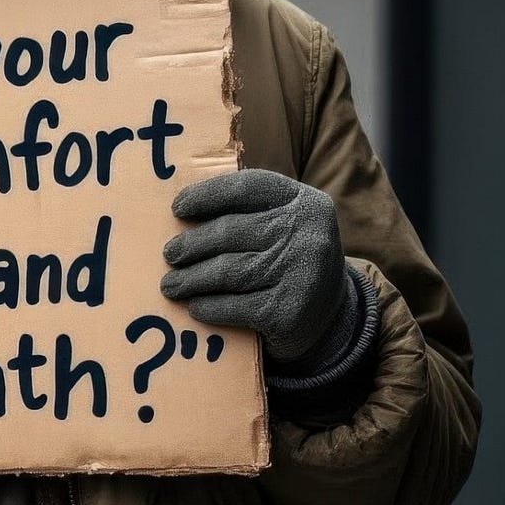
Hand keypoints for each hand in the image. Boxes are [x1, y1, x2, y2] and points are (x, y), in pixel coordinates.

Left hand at [159, 169, 356, 367]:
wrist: (333, 317)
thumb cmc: (291, 260)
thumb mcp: (285, 225)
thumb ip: (248, 211)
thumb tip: (183, 212)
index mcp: (305, 203)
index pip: (246, 188)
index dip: (206, 195)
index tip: (178, 208)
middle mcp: (306, 235)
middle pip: (230, 231)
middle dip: (191, 244)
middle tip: (170, 254)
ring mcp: (299, 274)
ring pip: (227, 271)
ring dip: (190, 279)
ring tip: (171, 284)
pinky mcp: (287, 313)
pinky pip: (233, 306)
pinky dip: (207, 306)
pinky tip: (194, 306)